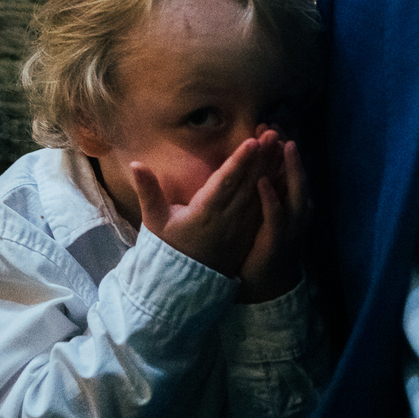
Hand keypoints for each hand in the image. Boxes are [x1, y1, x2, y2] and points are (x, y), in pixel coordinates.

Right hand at [130, 136, 272, 277]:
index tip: (252, 142)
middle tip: (272, 133)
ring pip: (258, 194)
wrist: (185, 284)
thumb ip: (148, 191)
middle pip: (248, 184)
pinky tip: (282, 173)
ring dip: (270, 169)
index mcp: (205, 213)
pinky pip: (264, 208)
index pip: (225, 183)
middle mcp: (227, 219)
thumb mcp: (155, 221)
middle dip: (261, 158)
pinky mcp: (247, 234)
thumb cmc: (168, 248)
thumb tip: (136, 163)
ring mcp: (240, 228)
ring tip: (280, 145)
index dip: (239, 162)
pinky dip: (273, 189)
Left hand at [239, 137, 308, 303]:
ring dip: (289, 167)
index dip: (282, 146)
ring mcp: (291, 225)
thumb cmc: (262, 242)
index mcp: (291, 202)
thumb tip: (255, 162)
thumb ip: (264, 187)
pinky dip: (271, 198)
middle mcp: (296, 210)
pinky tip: (262, 182)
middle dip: (288, 150)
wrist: (264, 282)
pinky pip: (276, 217)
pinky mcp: (278, 240)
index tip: (271, 123)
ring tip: (282, 144)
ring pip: (294, 191)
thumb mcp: (266, 212)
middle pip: (296, 174)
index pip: (290, 169)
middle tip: (277, 126)